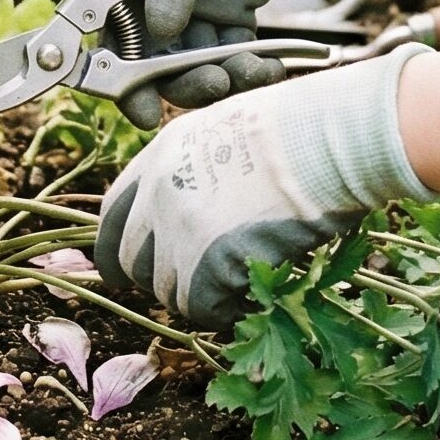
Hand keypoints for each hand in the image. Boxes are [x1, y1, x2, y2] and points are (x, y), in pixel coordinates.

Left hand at [94, 43, 428, 327]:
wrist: (327, 138)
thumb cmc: (299, 129)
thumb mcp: (229, 132)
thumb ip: (199, 169)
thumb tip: (202, 208)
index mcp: (161, 153)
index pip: (112, 213)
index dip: (118, 248)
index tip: (125, 272)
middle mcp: (158, 191)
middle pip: (132, 261)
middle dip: (159, 280)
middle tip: (195, 287)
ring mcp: (178, 228)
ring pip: (168, 290)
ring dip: (200, 295)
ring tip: (240, 283)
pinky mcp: (206, 262)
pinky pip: (202, 307)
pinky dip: (224, 310)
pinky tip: (251, 294)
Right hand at [100, 0, 340, 128]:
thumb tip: (162, 29)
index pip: (109, 35)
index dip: (118, 79)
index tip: (143, 109)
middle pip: (152, 62)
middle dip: (180, 83)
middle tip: (215, 83)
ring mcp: (193, 7)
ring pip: (194, 65)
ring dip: (219, 78)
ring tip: (253, 72)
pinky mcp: (230, 12)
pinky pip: (232, 53)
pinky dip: (249, 67)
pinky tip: (270, 67)